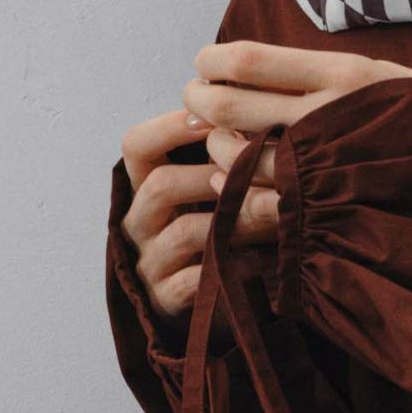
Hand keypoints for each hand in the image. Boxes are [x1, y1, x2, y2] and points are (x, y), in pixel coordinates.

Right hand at [119, 109, 274, 337]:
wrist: (208, 295)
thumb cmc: (217, 223)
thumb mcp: (213, 183)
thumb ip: (224, 151)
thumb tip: (264, 112)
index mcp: (144, 185)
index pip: (137, 144)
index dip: (171, 126)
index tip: (212, 118)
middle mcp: (140, 222)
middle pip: (161, 185)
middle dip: (215, 173)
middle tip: (259, 167)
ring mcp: (150, 263)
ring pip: (185, 231)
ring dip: (236, 216)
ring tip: (274, 209)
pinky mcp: (166, 300)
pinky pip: (197, 279)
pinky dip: (233, 264)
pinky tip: (264, 257)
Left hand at [184, 38, 411, 199]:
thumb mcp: (382, 77)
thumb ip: (323, 73)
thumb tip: (246, 67)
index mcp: (345, 74)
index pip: (249, 61)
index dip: (213, 63)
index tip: (206, 65)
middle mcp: (329, 117)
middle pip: (228, 106)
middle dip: (198, 102)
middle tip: (195, 100)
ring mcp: (324, 168)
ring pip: (235, 155)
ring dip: (214, 148)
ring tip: (219, 139)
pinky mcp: (323, 208)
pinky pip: (256, 199)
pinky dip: (234, 187)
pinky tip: (235, 177)